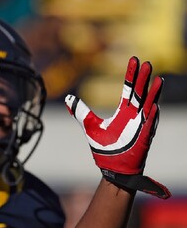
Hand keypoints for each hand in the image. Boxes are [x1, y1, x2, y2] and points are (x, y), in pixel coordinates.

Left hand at [65, 56, 169, 198]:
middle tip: (147, 63)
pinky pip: (149, 125)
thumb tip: (68, 99)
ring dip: (153, 93)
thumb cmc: (104, 147)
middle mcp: (134, 115)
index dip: (131, 75)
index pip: (128, 88)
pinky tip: (154, 106)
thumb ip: (80, 112)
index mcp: (123, 111)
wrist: (111, 167)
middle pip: (140, 93)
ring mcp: (141, 125)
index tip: (134, 60)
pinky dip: (152, 116)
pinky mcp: (143, 137)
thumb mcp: (89, 125)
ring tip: (158, 80)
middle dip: (143, 79)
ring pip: (149, 105)